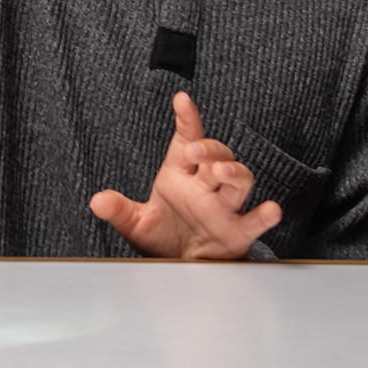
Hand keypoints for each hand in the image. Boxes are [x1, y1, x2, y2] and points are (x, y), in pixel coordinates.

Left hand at [89, 92, 280, 259]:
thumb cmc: (164, 237)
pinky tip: (270, 209)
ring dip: (234, 172)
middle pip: (216, 155)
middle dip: (209, 149)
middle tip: (195, 150)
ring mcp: (224, 207)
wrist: (182, 269)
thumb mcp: (136, 223)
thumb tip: (97, 201)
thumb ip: (119, 210)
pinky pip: (255, 221)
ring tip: (220, 172)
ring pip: (239, 180)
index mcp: (179, 174)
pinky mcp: (238, 233)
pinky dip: (265, 216)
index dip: (186, 118)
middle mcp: (205, 186)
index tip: (181, 99)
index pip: (185, 139)